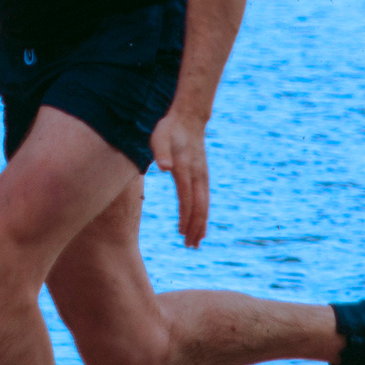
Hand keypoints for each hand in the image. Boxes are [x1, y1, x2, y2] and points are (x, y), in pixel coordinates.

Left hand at [149, 108, 210, 247]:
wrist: (187, 118)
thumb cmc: (168, 129)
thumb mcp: (159, 137)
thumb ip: (161, 152)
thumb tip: (164, 167)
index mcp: (185, 169)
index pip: (187, 198)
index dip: (185, 217)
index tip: (181, 234)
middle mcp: (198, 174)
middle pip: (200, 206)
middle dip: (196, 227)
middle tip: (190, 246)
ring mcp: (203, 175)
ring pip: (205, 204)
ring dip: (201, 224)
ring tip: (196, 243)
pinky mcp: (203, 175)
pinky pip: (205, 199)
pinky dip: (204, 214)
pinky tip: (200, 225)